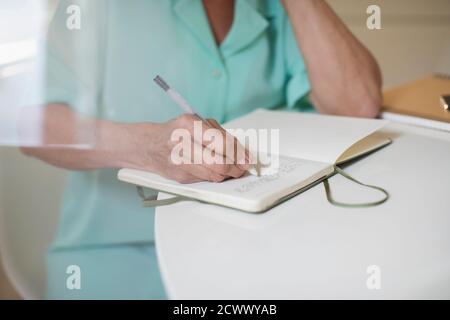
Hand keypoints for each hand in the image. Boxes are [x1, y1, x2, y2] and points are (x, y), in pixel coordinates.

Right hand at [122, 114, 249, 182]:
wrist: (149, 146)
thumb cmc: (177, 132)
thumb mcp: (199, 123)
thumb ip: (222, 136)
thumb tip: (244, 155)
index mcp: (189, 124)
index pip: (222, 143)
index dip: (239, 154)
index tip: (247, 159)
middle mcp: (182, 143)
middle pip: (220, 164)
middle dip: (236, 168)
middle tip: (242, 167)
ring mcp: (180, 162)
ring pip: (215, 176)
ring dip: (226, 174)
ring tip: (229, 168)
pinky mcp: (180, 177)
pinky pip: (206, 181)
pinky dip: (214, 176)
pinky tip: (212, 169)